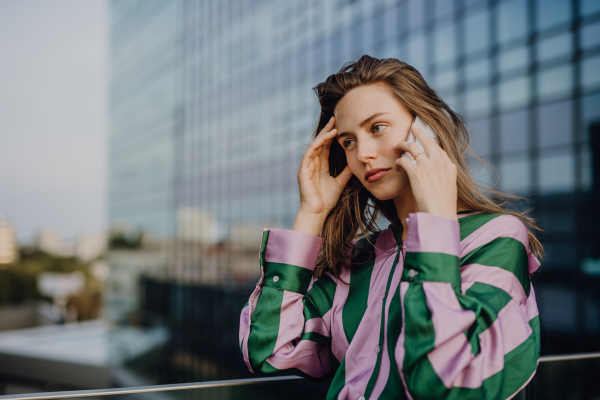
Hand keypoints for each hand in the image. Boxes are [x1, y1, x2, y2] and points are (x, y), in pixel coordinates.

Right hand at [293, 116, 352, 234]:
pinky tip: (324, 138)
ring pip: (314, 146)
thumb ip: (346, 172)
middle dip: (326, 131)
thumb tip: (355, 162)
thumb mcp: (340, 182)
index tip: (340, 126)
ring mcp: (307, 167)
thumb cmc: (327, 200)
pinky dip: (316, 144)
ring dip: (323, 135)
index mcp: (320, 166)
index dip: (332, 136)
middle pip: (319, 143)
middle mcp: (312, 164)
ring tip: (332, 126)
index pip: (325, 147)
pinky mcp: (303, 170)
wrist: (318, 212)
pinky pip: (309, 153)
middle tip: (335, 119)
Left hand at [395, 123, 457, 220]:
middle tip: (413, 126)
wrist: (440, 214)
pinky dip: (399, 161)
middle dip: (419, 132)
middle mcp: (440, 163)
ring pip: (413, 147)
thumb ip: (442, 176)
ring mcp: (429, 166)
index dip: (430, 141)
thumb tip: (434, 175)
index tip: (425, 137)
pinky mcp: (417, 173)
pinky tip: (397, 165)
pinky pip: (404, 160)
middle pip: (428, 142)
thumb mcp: (449, 187)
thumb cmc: (443, 206)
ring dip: (403, 145)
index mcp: (450, 166)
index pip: (439, 148)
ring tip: (398, 145)